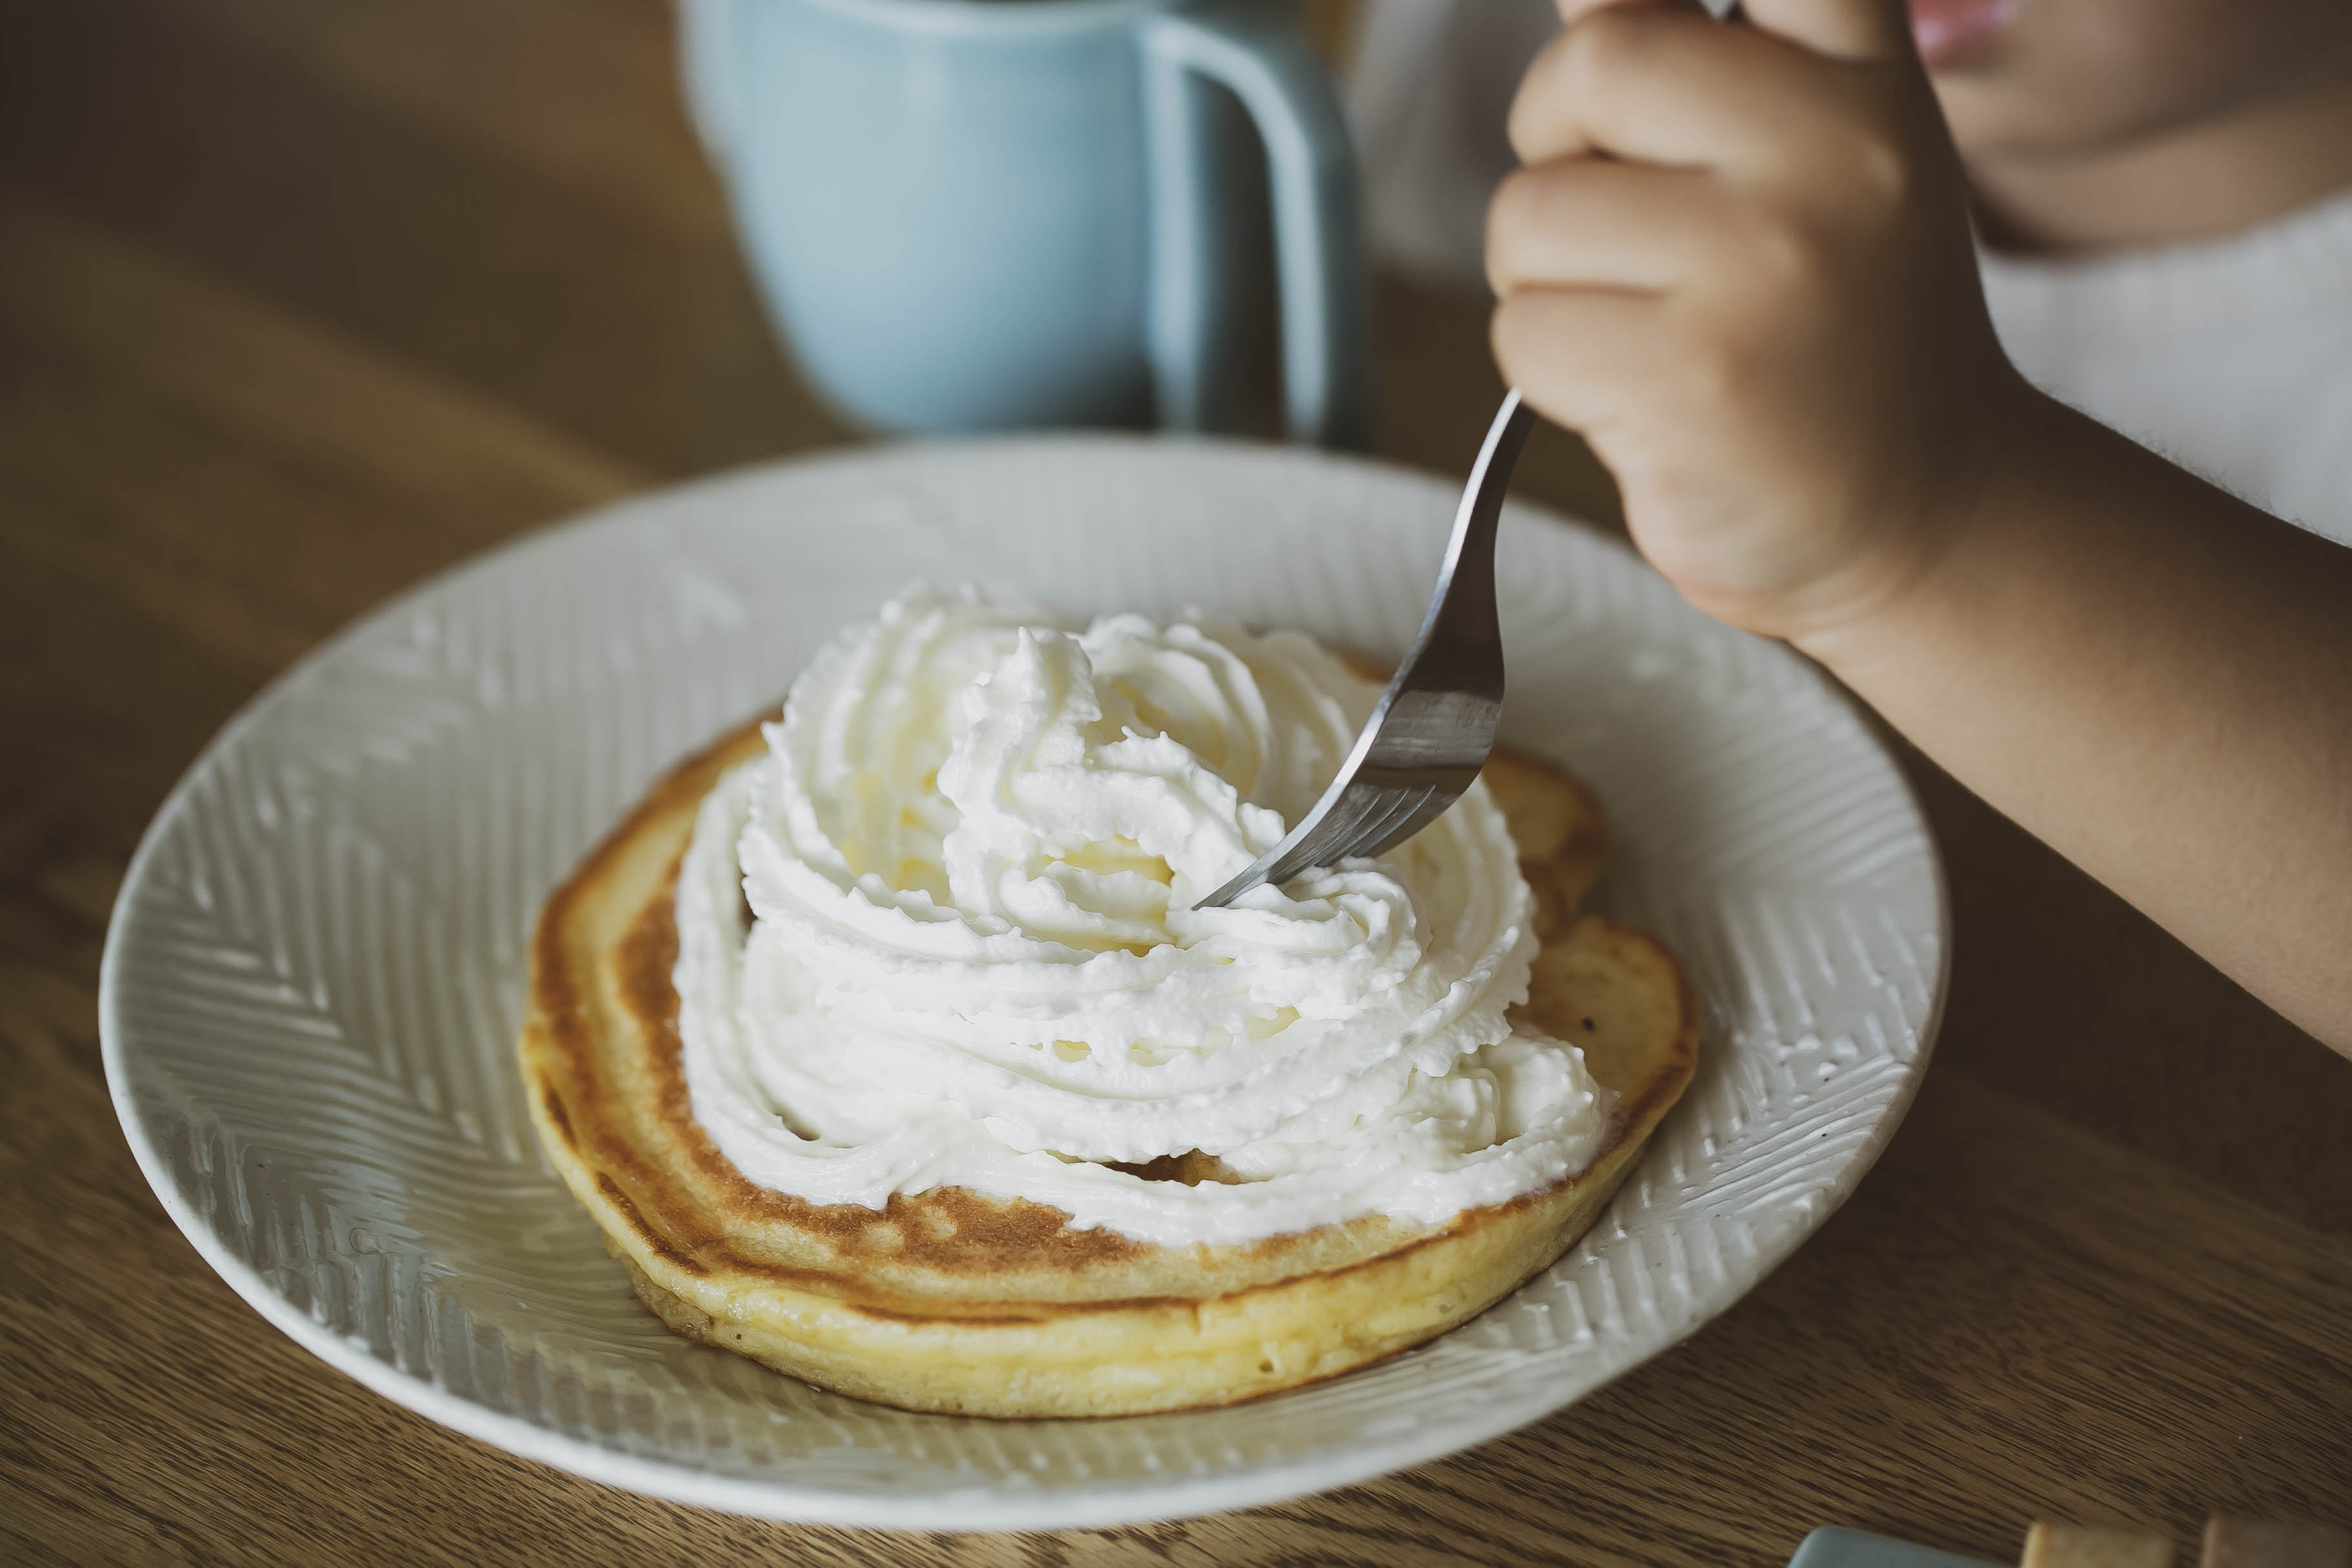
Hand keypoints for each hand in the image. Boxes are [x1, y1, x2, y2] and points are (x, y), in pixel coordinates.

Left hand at [1489, 0, 2028, 646]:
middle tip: (1612, 227)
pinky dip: (1552, 373)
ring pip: (1530, 215)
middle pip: (1589, 68)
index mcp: (1861, 79)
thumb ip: (1701, 64)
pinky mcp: (1690, 377)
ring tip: (1645, 330)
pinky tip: (1641, 397)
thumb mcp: (1813, 167)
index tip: (1630, 29)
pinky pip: (1525, 331)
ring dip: (1546, 282)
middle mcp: (1829, 153)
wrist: (1924, 515)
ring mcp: (1763, 265)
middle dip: (1556, 149)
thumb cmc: (1840, 333)